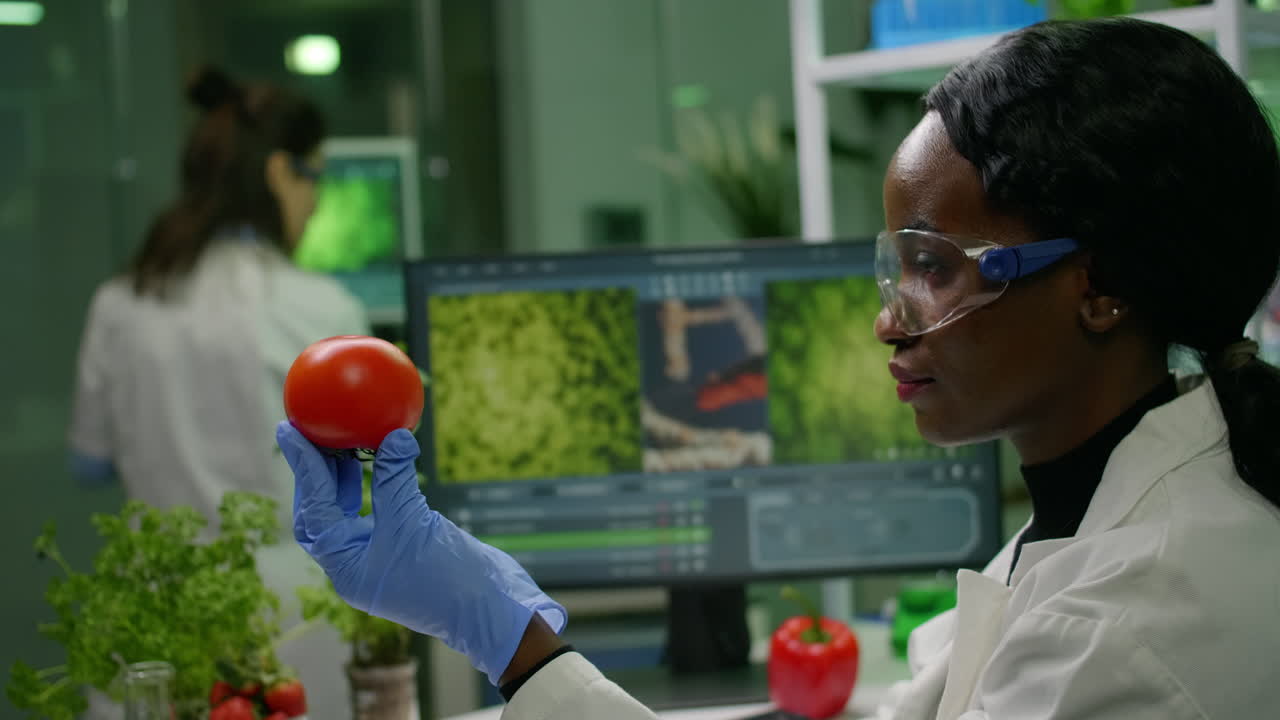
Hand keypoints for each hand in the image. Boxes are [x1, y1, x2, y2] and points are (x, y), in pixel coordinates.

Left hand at [276, 422, 566, 683]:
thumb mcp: (413, 523)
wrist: (487, 609)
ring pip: (345, 511)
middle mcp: (354, 562)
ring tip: (342, 438)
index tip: (289, 430)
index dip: (303, 468)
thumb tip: (393, 435)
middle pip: (320, 512)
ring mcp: (377, 555)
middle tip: (311, 431)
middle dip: (314, 473)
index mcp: (345, 566)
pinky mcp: (401, 545)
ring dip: (342, 476)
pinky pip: (377, 509)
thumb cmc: (445, 578)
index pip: (314, 510)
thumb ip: (396, 478)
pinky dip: (374, 483)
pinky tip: (379, 458)